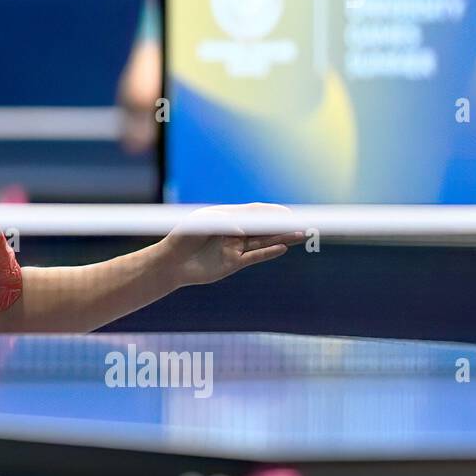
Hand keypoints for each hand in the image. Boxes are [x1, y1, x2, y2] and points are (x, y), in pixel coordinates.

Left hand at [156, 203, 304, 288]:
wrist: (170, 262)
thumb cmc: (182, 237)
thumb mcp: (200, 224)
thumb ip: (222, 224)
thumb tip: (242, 230)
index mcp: (228, 217)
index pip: (255, 212)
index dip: (272, 212)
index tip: (289, 211)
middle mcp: (235, 232)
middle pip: (264, 227)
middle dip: (284, 224)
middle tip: (305, 222)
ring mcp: (235, 248)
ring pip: (264, 241)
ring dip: (283, 238)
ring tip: (302, 234)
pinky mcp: (233, 263)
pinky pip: (254, 257)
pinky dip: (268, 252)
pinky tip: (283, 248)